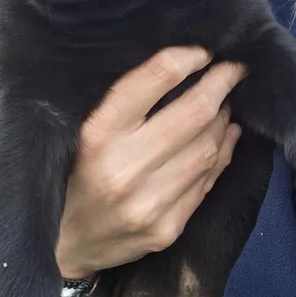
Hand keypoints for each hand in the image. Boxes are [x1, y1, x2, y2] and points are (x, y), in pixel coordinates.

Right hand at [57, 49, 244, 278]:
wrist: (62, 246)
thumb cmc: (69, 175)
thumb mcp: (79, 131)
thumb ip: (118, 103)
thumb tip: (174, 66)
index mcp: (97, 135)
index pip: (153, 81)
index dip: (185, 59)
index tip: (202, 50)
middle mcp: (124, 169)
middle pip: (193, 113)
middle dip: (220, 84)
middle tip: (233, 68)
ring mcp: (149, 203)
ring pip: (207, 147)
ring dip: (222, 118)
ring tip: (223, 102)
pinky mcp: (167, 229)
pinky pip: (207, 180)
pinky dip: (222, 152)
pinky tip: (224, 135)